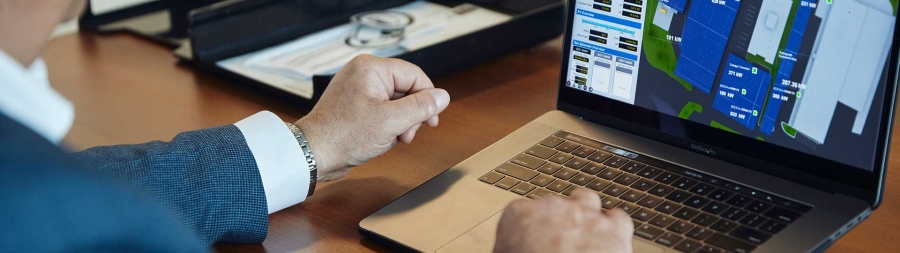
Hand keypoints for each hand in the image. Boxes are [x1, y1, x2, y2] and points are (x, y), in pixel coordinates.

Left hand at [294, 55, 449, 180]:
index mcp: (371, 68)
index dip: (427, 98)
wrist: (313, 155)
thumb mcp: (391, 122)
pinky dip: (388, 126)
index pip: (414, 76)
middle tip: (408, 135)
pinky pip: (383, 111)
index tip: (432, 120)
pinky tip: (383, 140)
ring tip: (395, 139)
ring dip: (401, 124)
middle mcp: (364, 73)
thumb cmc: (344, 136)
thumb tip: (443, 97)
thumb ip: (421, 107)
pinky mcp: (356, 105)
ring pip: (396, 103)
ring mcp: (359, 89)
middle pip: (406, 89)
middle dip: (411, 115)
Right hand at [494, 189, 633, 252]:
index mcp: (519, 215)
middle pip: (555, 205)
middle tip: (557, 243)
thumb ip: (509, 246)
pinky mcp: (613, 229)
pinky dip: (615, 227)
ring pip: (587, 201)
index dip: (530, 226)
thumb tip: (509, 250)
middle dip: (558, 221)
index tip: (531, 238)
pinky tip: (611, 238)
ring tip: (585, 231)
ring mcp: (584, 214)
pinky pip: (618, 219)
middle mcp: (552, 208)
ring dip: (586, 213)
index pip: (522, 211)